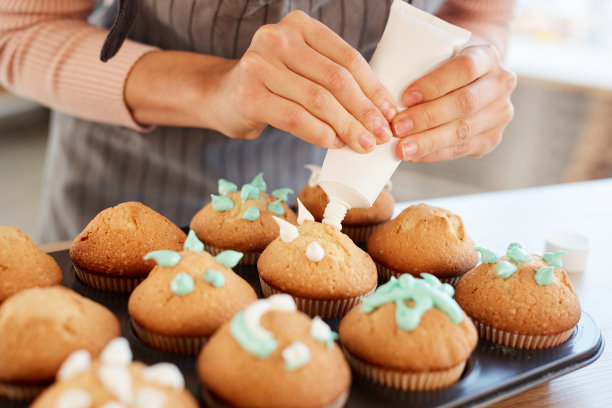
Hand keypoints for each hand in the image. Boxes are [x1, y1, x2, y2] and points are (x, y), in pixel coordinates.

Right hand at [213, 11, 395, 152]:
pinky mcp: (249, 95)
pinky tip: (334, 143)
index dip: (373, 88)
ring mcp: (259, 65)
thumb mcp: (303, 68)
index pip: (347, 58)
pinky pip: (294, 118)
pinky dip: (320, 134)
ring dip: (346, 126)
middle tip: (380, 135)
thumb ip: (333, 77)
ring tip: (362, 144)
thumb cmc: (273, 85)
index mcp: (300, 26)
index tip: (389, 113)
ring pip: (317, 100)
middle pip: (335, 79)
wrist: (222, 96)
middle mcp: (278, 38)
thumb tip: (378, 111)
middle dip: (363, 111)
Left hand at [392, 45, 516, 161]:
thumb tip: (384, 96)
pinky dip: (434, 153)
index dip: (435, 83)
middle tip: (397, 128)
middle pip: (465, 103)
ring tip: (402, 148)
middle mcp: (500, 84)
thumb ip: (419, 66)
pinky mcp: (491, 138)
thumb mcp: (437, 54)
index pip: (464, 68)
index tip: (406, 97)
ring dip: (428, 141)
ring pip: (464, 130)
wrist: (473, 78)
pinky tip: (415, 155)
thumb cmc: (444, 65)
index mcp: (487, 55)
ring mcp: (500, 113)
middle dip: (427, 118)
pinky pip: (461, 149)